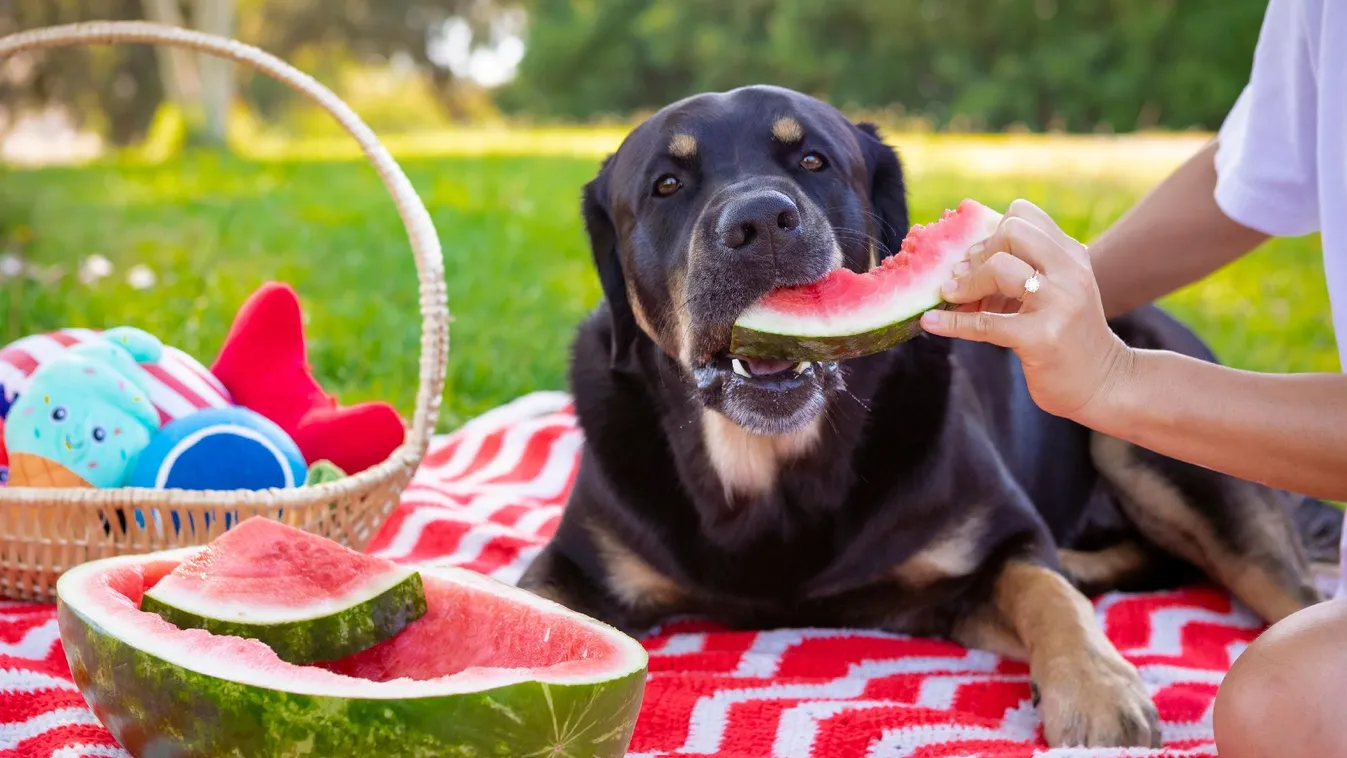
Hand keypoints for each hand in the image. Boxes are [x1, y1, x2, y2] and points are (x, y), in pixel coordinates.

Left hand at [920, 199, 1133, 422]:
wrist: (1104, 384)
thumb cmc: (1070, 337)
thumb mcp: (1057, 293)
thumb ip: (1023, 271)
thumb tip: (959, 264)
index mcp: (1072, 256)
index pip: (1024, 214)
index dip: (992, 232)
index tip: (979, 258)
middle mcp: (1069, 273)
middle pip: (1012, 231)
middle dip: (979, 252)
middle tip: (964, 278)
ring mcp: (1058, 304)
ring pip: (1000, 268)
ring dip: (966, 283)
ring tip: (951, 297)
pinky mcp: (1041, 338)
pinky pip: (984, 323)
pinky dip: (951, 322)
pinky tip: (930, 323)